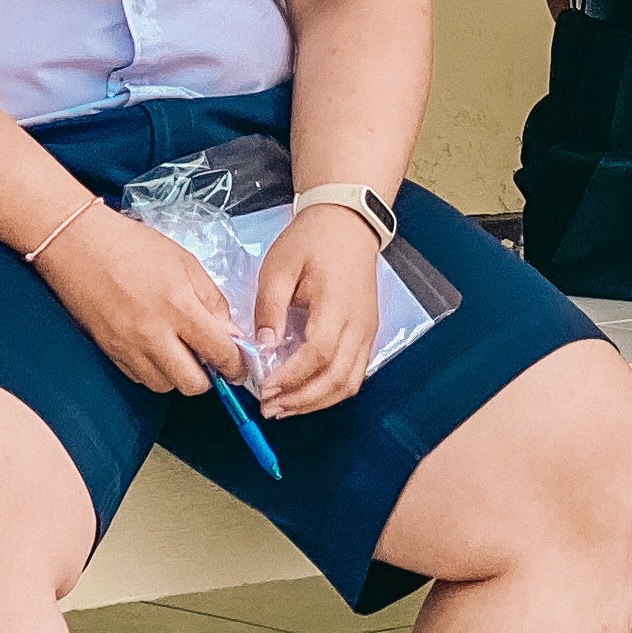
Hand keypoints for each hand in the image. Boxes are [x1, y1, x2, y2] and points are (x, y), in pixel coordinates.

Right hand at [32, 205, 241, 396]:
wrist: (78, 244)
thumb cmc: (134, 246)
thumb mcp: (186, 263)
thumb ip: (212, 301)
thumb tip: (231, 334)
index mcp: (179, 307)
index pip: (219, 353)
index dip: (236, 366)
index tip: (240, 367)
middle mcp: (153, 334)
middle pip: (192, 383)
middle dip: (208, 377)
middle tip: (208, 359)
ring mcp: (127, 347)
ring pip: (164, 386)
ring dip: (177, 374)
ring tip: (178, 350)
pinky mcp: (108, 351)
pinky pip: (138, 377)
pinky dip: (152, 370)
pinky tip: (154, 347)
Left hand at [250, 204, 386, 417]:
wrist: (347, 224)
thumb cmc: (312, 241)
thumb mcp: (279, 267)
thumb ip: (270, 308)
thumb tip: (263, 346)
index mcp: (337, 304)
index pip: (318, 353)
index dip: (292, 377)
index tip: (264, 388)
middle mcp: (360, 324)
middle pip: (338, 378)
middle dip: (302, 400)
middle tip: (270, 408)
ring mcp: (368, 332)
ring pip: (350, 383)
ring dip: (317, 403)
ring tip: (285, 408)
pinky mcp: (367, 335)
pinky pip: (354, 374)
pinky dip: (330, 392)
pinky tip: (305, 395)